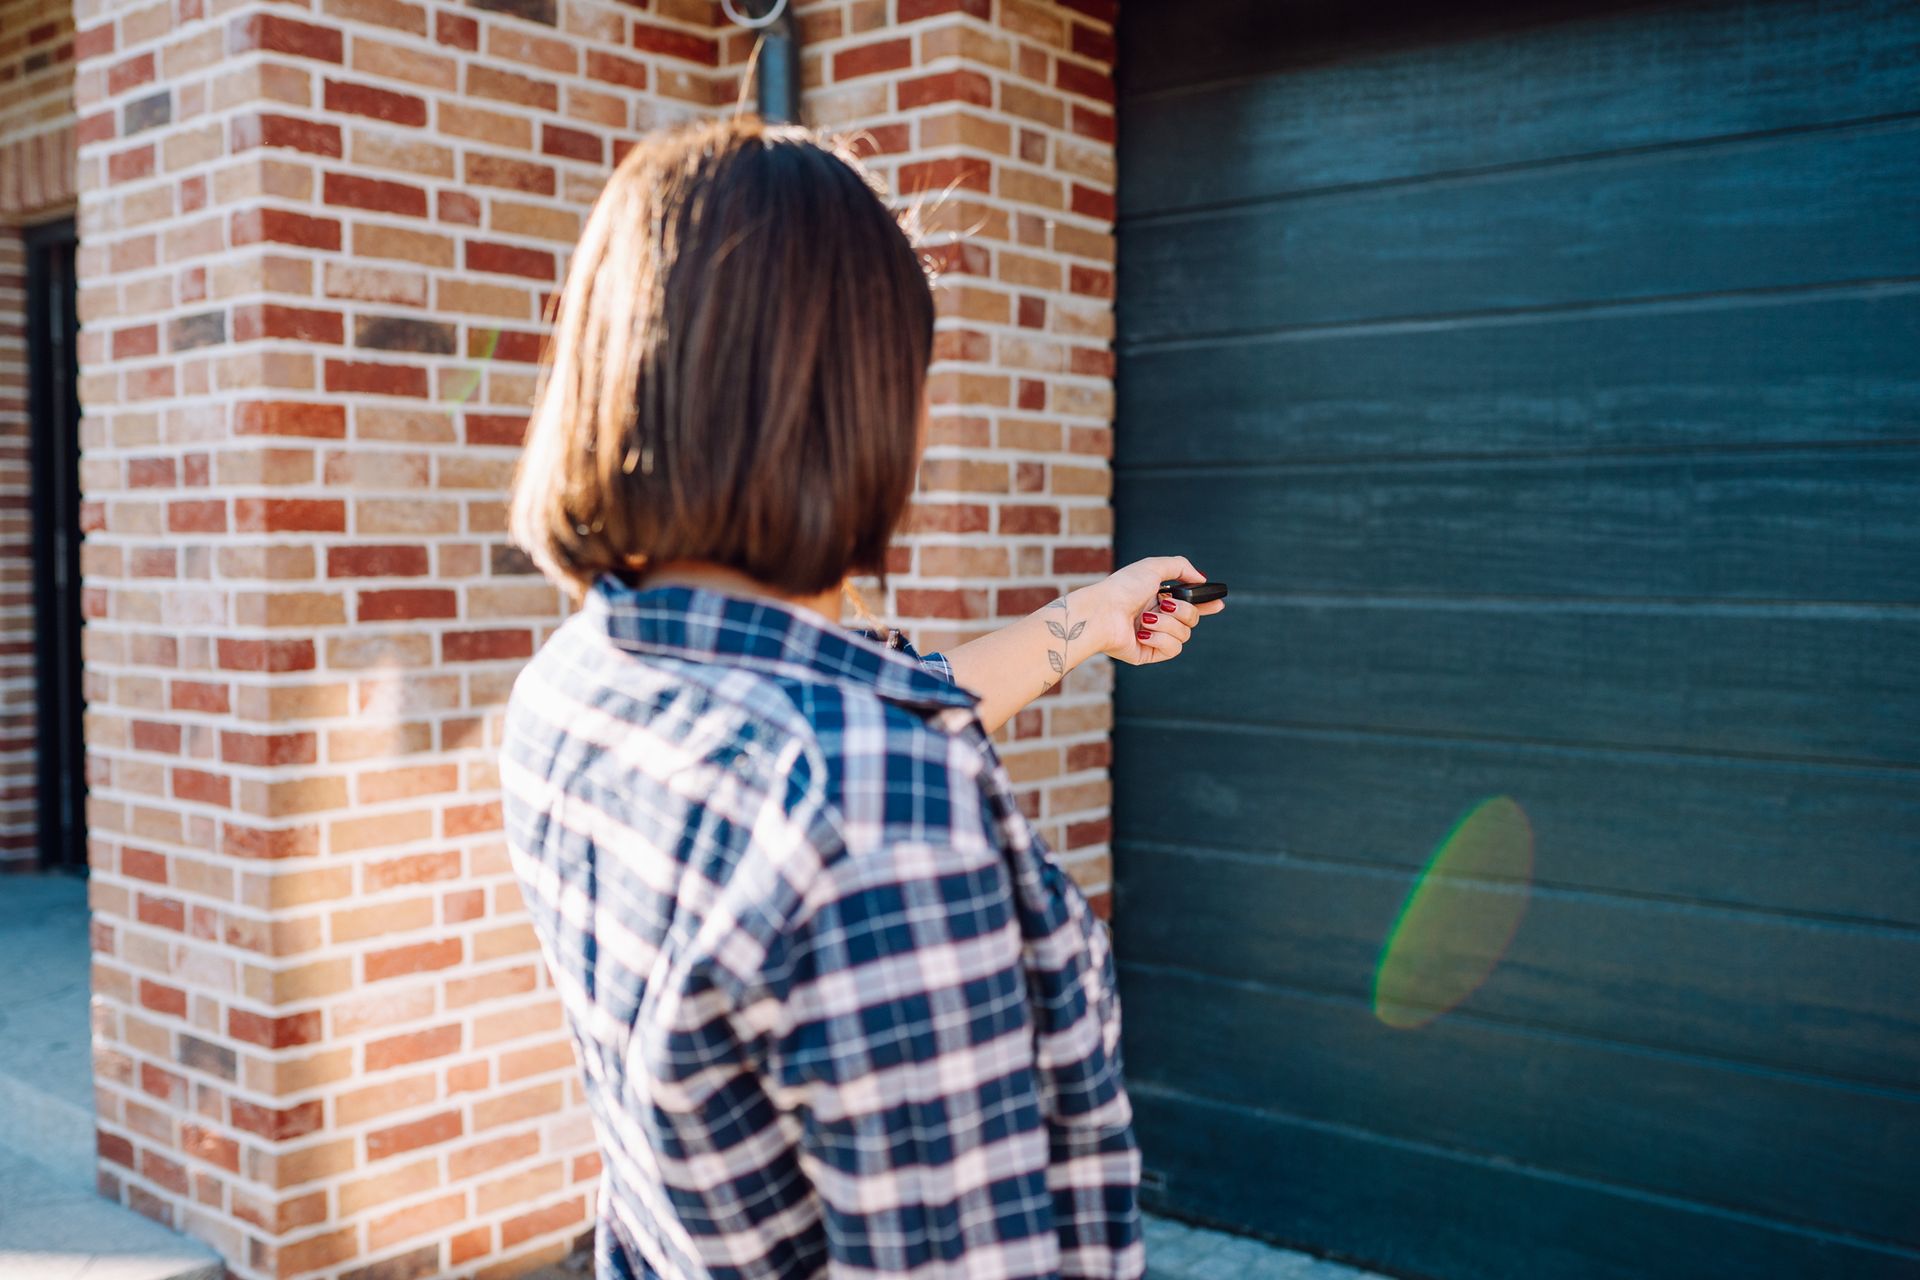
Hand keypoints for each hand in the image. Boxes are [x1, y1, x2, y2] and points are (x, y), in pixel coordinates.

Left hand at [1077, 556, 1225, 665]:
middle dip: (1183, 610)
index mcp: (1158, 598)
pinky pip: (1173, 649)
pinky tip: (1143, 633)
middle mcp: (1157, 618)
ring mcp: (1154, 637)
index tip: (1219, 603)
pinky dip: (1161, 639)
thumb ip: (1181, 567)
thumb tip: (1201, 578)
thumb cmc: (1123, 588)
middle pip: (1193, 619)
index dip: (1206, 604)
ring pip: (1185, 634)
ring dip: (1167, 624)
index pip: (1189, 603)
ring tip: (1146, 619)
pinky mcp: (1149, 654)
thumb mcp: (1153, 567)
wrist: (1102, 612)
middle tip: (1165, 604)